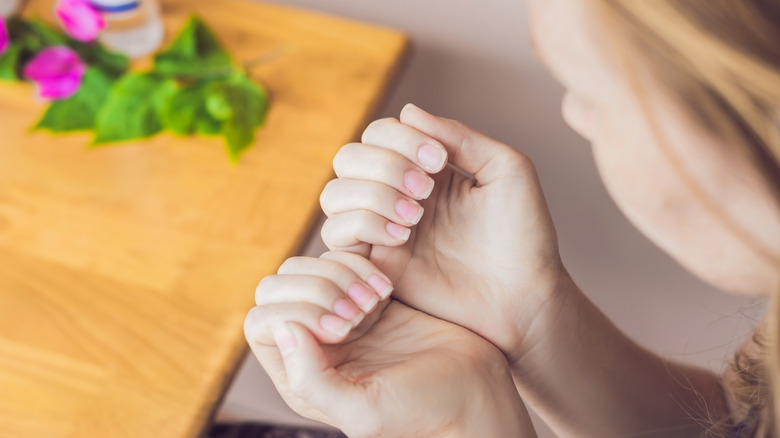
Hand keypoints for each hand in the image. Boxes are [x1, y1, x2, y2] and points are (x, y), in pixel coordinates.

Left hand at [244, 252, 534, 437]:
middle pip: (277, 288)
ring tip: (377, 301)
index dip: (296, 311)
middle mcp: (312, 343)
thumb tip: (282, 328)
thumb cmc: (422, 412)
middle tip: (362, 311)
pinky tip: (386, 290)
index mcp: (299, 375)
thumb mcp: (364, 411)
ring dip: (341, 274)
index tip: (345, 329)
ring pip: (308, 267)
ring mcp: (340, 316)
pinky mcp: (368, 295)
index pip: (262, 322)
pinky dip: (361, 266)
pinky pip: (343, 259)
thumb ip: (312, 380)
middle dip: (317, 287)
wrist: (475, 393)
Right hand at [319, 103, 567, 360]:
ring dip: (370, 196)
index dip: (399, 138)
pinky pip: (336, 237)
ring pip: (334, 194)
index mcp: (426, 168)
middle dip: (383, 166)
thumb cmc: (524, 234)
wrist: (524, 299)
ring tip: (414, 218)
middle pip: (349, 157)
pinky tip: (401, 238)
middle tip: (425, 191)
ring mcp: (382, 230)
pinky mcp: (375, 265)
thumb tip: (407, 110)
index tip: (438, 161)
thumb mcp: (506, 169)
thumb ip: (459, 135)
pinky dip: (361, 226)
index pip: (381, 133)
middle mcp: (397, 194)